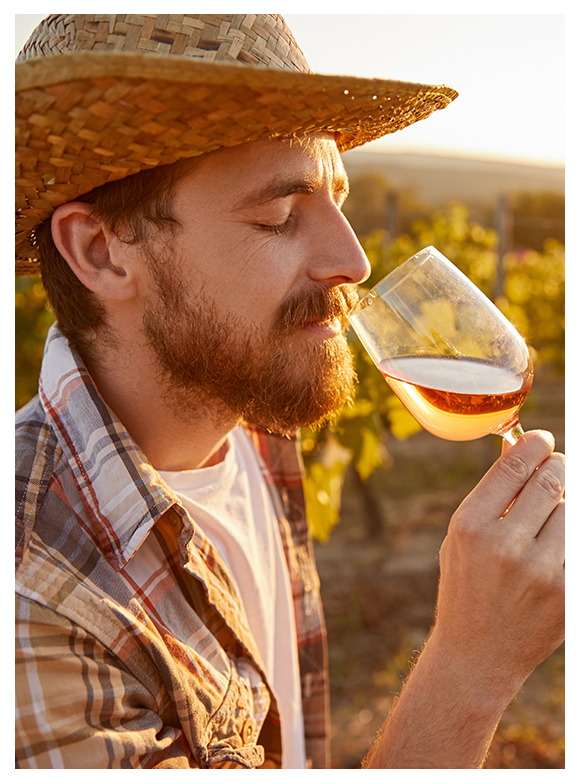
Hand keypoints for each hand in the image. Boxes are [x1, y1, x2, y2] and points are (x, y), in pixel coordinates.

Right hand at [431, 429, 564, 701]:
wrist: (478, 655)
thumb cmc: (467, 586)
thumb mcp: (462, 536)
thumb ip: (493, 493)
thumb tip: (519, 447)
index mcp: (471, 527)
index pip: (514, 468)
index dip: (534, 445)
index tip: (543, 440)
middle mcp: (505, 546)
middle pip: (551, 482)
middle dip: (557, 470)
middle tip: (556, 470)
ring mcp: (541, 572)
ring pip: (571, 511)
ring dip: (564, 508)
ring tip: (547, 522)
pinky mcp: (567, 593)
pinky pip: (576, 542)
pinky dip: (568, 538)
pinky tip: (554, 544)